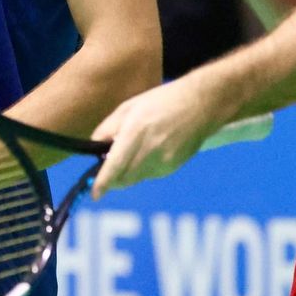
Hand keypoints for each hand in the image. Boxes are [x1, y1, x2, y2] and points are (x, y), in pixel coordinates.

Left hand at [89, 74, 221, 197]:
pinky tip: (152, 149)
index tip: (95, 195)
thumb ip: (108, 128)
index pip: (116, 164)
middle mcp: (151, 148)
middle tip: (108, 169)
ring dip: (128, 172)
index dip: (103, 182)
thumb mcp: (129, 106)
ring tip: (135, 149)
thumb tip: (95, 147)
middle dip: (113, 179)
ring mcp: (164, 160)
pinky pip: (151, 175)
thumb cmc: (162, 101)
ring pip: (137, 178)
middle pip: (125, 178)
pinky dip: (144, 168)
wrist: (201, 104)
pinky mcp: (173, 166)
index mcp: (136, 130)